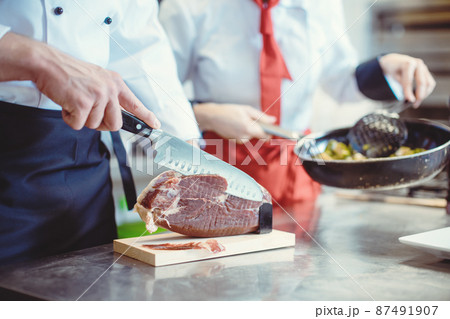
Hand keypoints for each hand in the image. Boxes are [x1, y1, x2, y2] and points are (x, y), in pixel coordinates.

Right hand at [0, 32, 160, 130]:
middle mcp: (110, 89)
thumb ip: (108, 95)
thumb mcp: (96, 79)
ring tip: (73, 100)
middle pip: (115, 123)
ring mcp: (97, 96)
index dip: (146, 117)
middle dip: (101, 124)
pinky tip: (66, 103)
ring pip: (95, 125)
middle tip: (87, 112)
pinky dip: (69, 119)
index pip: (135, 103)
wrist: (47, 63)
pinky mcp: (83, 103)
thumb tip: (114, 115)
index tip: (156, 125)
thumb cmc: (69, 72)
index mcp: (115, 83)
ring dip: (81, 118)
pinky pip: (78, 125)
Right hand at [193, 103, 275, 142]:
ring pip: (250, 136)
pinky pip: (243, 137)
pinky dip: (243, 131)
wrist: (212, 117)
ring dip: (250, 130)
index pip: (265, 136)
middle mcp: (244, 137)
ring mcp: (238, 140)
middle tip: (252, 119)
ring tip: (241, 120)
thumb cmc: (229, 111)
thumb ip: (261, 116)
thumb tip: (273, 120)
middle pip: (258, 136)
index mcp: (249, 128)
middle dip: (258, 129)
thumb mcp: (246, 109)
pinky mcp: (234, 141)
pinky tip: (236, 124)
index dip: (270, 133)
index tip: (274, 131)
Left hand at [379, 53, 435, 107]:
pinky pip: (430, 82)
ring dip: (424, 94)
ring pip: (429, 83)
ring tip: (417, 102)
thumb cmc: (392, 68)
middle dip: (419, 95)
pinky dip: (426, 91)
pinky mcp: (425, 71)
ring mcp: (423, 67)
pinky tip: (420, 96)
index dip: (409, 92)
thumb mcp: (392, 76)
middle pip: (422, 82)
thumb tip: (408, 97)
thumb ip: (401, 84)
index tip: (410, 101)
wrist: (394, 60)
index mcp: (408, 64)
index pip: (409, 81)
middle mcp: (418, 64)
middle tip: (415, 104)